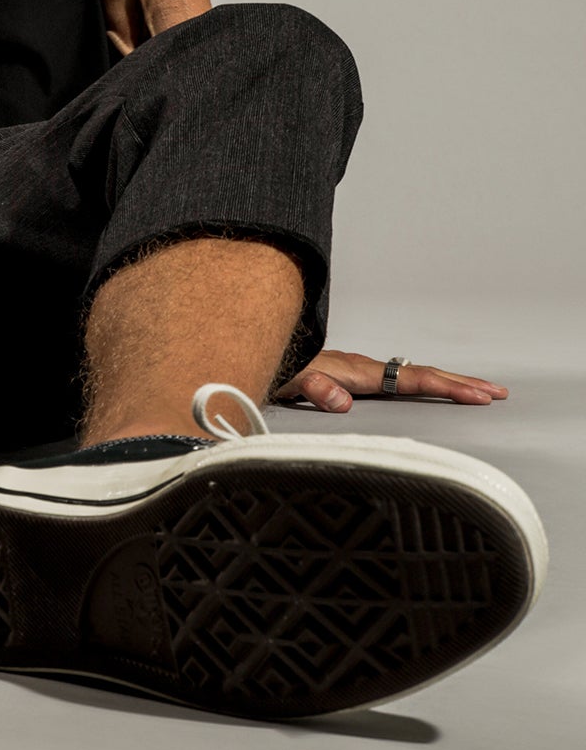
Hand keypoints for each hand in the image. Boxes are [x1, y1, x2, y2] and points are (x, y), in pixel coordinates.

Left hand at [271, 348, 508, 413]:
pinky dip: (422, 384)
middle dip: (461, 383)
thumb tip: (343, 403)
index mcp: (356, 371)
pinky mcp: (350, 376)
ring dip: (445, 382)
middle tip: (498, 392)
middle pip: (421, 374)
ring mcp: (357, 371)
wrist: (250, 347)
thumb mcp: (289, 379)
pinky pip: (395, 380)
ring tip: (477, 390)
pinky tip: (429, 389)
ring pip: (411, 375)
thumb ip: (314, 388)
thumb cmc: (270, 365)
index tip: (478, 396)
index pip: (411, 381)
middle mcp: (362, 368)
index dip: (445, 388)